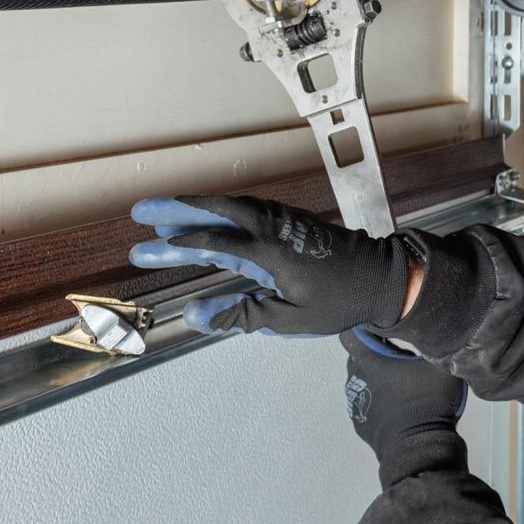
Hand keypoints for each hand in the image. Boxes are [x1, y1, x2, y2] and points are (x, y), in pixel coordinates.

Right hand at [128, 195, 411, 336]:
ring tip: (161, 216)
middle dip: (176, 208)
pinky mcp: (290, 219)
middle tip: (140, 212)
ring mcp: (282, 219)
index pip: (214, 243)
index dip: (178, 246)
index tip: (147, 250)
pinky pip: (245, 208)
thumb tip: (194, 314)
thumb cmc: (339, 303)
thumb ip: (242, 314)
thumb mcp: (291, 319)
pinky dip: (219, 210)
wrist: (383, 277)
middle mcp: (272, 227)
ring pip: (230, 204)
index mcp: (270, 252)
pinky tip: (204, 219)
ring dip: (195, 207)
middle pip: (216, 209)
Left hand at [341, 331, 466, 467]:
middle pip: (359, 356)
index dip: (365, 325)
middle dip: (375, 352)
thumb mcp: (440, 366)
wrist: (418, 449)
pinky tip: (397, 405)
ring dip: (376, 378)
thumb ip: (433, 344)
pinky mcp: (359, 422)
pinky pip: (366, 402)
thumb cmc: (426, 403)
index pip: (351, 332)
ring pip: (362, 380)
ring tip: (402, 384)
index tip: (383, 327)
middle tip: (401, 356)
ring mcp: (355, 403)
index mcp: (368, 360)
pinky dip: (377, 399)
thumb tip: (433, 333)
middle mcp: (354, 378)